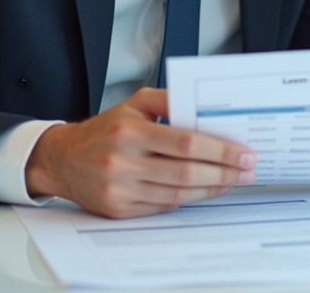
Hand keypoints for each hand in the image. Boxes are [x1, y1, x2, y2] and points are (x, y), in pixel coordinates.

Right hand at [25, 87, 255, 217]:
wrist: (63, 159)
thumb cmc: (104, 129)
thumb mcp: (135, 103)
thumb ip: (170, 99)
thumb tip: (206, 106)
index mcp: (130, 131)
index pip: (185, 142)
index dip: (219, 150)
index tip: (243, 153)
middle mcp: (123, 161)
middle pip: (185, 172)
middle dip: (223, 172)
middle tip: (247, 170)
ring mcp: (120, 189)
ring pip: (177, 194)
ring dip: (210, 189)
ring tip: (231, 180)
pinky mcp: (118, 209)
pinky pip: (161, 207)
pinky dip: (188, 201)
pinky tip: (204, 191)